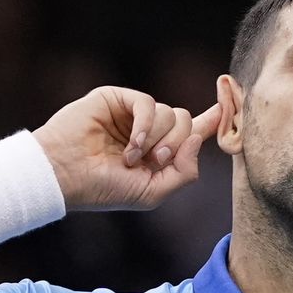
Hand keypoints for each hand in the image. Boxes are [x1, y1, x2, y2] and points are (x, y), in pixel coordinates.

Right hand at [34, 82, 228, 212]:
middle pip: (186, 123)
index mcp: (157, 151)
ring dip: (157, 140)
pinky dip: (146, 126)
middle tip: (154, 162)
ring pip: (172, 114)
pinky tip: (131, 145)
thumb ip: (183, 173)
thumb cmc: (102, 189)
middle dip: (177, 145)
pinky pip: (149, 103)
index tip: (228, 105)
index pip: (192, 132)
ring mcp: (132, 113)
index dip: (213, 121)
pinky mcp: (117, 99)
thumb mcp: (153, 193)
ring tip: (132, 158)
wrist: (65, 175)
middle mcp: (147, 129)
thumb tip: (196, 142)